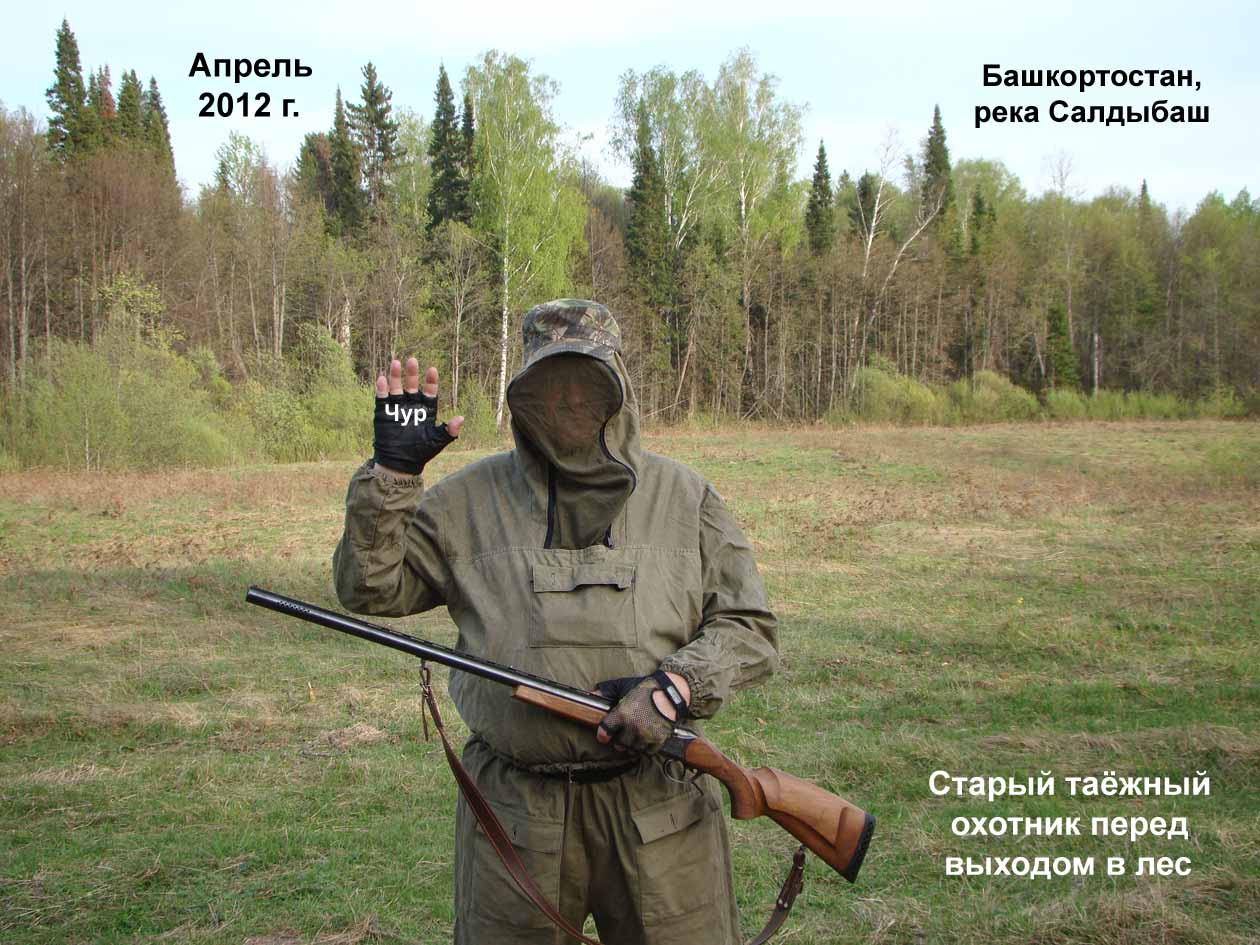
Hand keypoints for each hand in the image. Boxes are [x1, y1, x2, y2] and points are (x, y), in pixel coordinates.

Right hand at [373, 358, 464, 475]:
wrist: (399, 464)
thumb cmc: (420, 452)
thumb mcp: (437, 441)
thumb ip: (449, 430)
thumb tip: (461, 418)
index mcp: (426, 410)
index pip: (429, 392)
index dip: (431, 381)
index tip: (432, 370)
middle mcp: (412, 406)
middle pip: (412, 385)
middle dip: (412, 373)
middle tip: (412, 360)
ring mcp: (397, 408)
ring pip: (396, 387)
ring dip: (396, 376)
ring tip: (396, 363)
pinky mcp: (383, 412)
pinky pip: (382, 397)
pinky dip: (382, 388)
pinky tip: (382, 378)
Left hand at [594, 671, 690, 753]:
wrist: (671, 692)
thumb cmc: (646, 688)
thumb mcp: (623, 685)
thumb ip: (606, 690)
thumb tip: (591, 694)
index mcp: (622, 713)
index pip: (606, 731)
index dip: (603, 736)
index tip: (603, 737)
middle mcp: (633, 726)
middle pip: (620, 744)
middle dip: (619, 742)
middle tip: (621, 738)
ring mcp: (646, 734)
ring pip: (634, 749)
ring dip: (632, 746)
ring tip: (633, 740)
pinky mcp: (659, 739)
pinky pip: (648, 751)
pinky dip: (646, 748)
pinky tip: (645, 741)